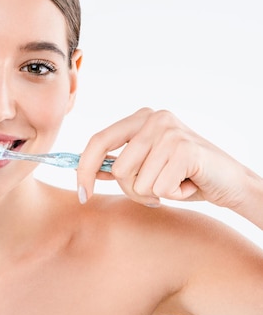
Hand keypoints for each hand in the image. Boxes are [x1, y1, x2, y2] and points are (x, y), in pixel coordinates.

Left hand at [76, 108, 257, 210]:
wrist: (230, 182)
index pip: (98, 141)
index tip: (82, 194)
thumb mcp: (146, 168)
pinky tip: (188, 185)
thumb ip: (117, 166)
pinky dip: (174, 196)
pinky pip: (160, 189)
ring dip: (154, 194)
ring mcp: (170, 132)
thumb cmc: (184, 176)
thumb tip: (85, 175)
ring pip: (137, 182)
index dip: (84, 169)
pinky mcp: (185, 149)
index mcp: (140, 119)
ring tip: (175, 183)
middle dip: (133, 190)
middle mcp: (153, 119)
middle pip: (118, 169)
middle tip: (156, 189)